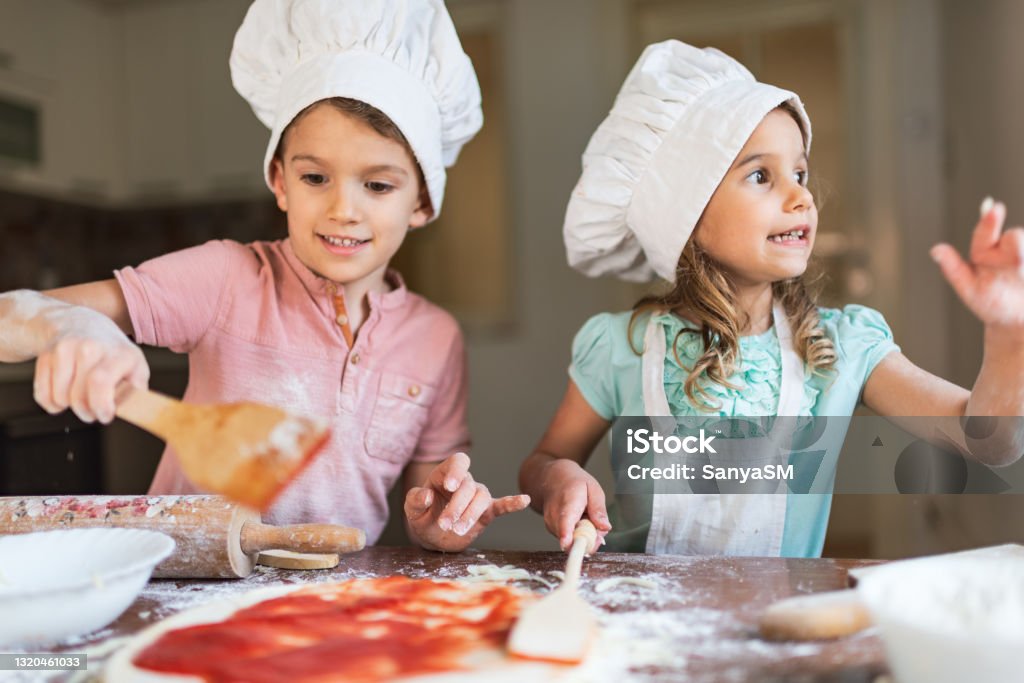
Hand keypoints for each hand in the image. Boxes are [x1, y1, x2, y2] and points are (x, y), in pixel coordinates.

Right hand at [34, 306, 148, 423]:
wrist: (79, 322)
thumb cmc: (111, 350)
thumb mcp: (134, 365)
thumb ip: (137, 389)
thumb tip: (138, 409)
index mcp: (118, 352)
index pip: (100, 383)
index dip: (101, 406)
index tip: (105, 415)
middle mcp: (91, 347)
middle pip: (79, 397)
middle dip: (86, 412)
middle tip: (93, 411)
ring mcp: (65, 349)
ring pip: (60, 398)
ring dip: (69, 406)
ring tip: (80, 396)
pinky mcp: (45, 355)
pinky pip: (43, 394)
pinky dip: (51, 403)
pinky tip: (64, 393)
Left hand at [404, 452, 529, 551]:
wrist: (432, 536)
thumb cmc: (423, 516)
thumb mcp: (412, 509)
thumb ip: (415, 500)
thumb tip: (426, 496)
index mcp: (446, 474)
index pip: (458, 462)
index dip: (456, 471)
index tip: (450, 486)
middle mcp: (464, 481)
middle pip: (468, 486)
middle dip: (457, 506)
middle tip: (445, 524)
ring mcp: (476, 497)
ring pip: (481, 498)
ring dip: (471, 514)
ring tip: (458, 530)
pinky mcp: (486, 513)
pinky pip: (501, 505)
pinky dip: (512, 503)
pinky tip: (524, 501)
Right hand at [540, 458, 611, 551]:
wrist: (552, 478)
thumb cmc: (573, 483)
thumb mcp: (593, 488)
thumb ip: (598, 509)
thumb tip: (605, 528)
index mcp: (568, 503)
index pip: (565, 523)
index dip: (568, 536)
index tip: (571, 545)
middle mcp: (555, 516)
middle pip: (573, 540)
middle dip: (590, 538)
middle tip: (596, 522)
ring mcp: (551, 524)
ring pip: (573, 542)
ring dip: (584, 535)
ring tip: (584, 516)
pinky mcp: (551, 530)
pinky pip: (569, 540)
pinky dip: (577, 534)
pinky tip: (578, 520)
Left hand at [931, 198, 1023, 328]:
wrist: (1017, 319)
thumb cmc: (991, 304)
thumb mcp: (969, 289)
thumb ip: (954, 268)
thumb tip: (935, 249)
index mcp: (985, 250)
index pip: (986, 232)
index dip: (989, 221)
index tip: (994, 208)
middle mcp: (1009, 247)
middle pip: (1016, 236)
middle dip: (1018, 246)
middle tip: (1018, 265)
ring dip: (1023, 257)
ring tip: (1021, 278)